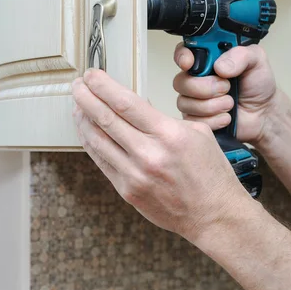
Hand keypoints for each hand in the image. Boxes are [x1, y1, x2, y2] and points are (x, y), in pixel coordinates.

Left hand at [71, 68, 252, 241]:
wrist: (213, 214)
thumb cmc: (209, 172)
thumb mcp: (198, 132)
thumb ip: (164, 118)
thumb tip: (135, 105)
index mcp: (169, 135)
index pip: (126, 103)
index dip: (103, 86)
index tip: (91, 75)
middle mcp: (149, 154)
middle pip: (105, 119)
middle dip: (86, 97)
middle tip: (77, 85)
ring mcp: (135, 175)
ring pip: (97, 140)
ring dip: (83, 119)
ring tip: (77, 105)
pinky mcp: (127, 191)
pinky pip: (101, 162)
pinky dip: (90, 143)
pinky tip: (87, 130)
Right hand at [173, 43, 278, 144]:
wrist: (263, 113)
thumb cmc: (257, 85)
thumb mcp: (256, 60)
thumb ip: (241, 55)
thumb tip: (220, 66)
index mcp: (207, 59)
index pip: (182, 53)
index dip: (182, 57)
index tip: (189, 64)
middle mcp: (196, 78)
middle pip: (180, 82)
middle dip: (206, 87)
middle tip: (227, 87)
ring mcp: (193, 100)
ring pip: (185, 103)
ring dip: (212, 106)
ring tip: (231, 103)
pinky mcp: (196, 119)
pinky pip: (192, 120)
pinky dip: (213, 120)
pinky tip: (226, 117)